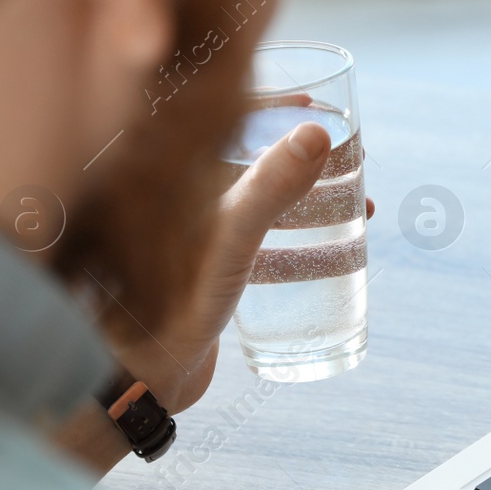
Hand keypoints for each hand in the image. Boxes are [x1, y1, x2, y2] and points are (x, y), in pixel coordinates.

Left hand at [115, 121, 375, 412]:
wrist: (135, 385)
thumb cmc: (165, 312)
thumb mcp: (228, 242)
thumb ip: (267, 188)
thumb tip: (318, 134)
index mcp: (158, 171)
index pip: (213, 115)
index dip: (268, 104)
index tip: (315, 107)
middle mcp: (165, 195)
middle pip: (241, 156)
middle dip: (299, 152)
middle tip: (348, 158)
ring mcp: (181, 233)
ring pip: (251, 197)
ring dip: (305, 196)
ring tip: (355, 206)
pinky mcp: (193, 268)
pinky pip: (250, 236)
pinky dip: (292, 234)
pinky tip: (328, 250)